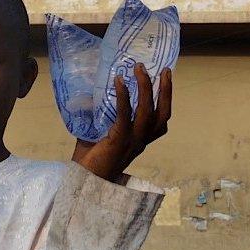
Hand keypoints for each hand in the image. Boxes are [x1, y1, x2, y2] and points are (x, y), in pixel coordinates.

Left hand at [72, 63, 171, 183]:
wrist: (83, 181)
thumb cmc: (89, 160)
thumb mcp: (99, 135)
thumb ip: (99, 118)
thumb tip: (89, 94)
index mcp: (139, 141)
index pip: (160, 122)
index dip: (166, 101)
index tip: (164, 80)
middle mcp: (140, 141)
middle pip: (162, 114)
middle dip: (166, 91)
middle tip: (164, 70)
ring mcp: (131, 142)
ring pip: (147, 112)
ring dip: (145, 88)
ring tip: (140, 69)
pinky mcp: (118, 141)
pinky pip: (125, 115)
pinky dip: (124, 97)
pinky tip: (119, 82)